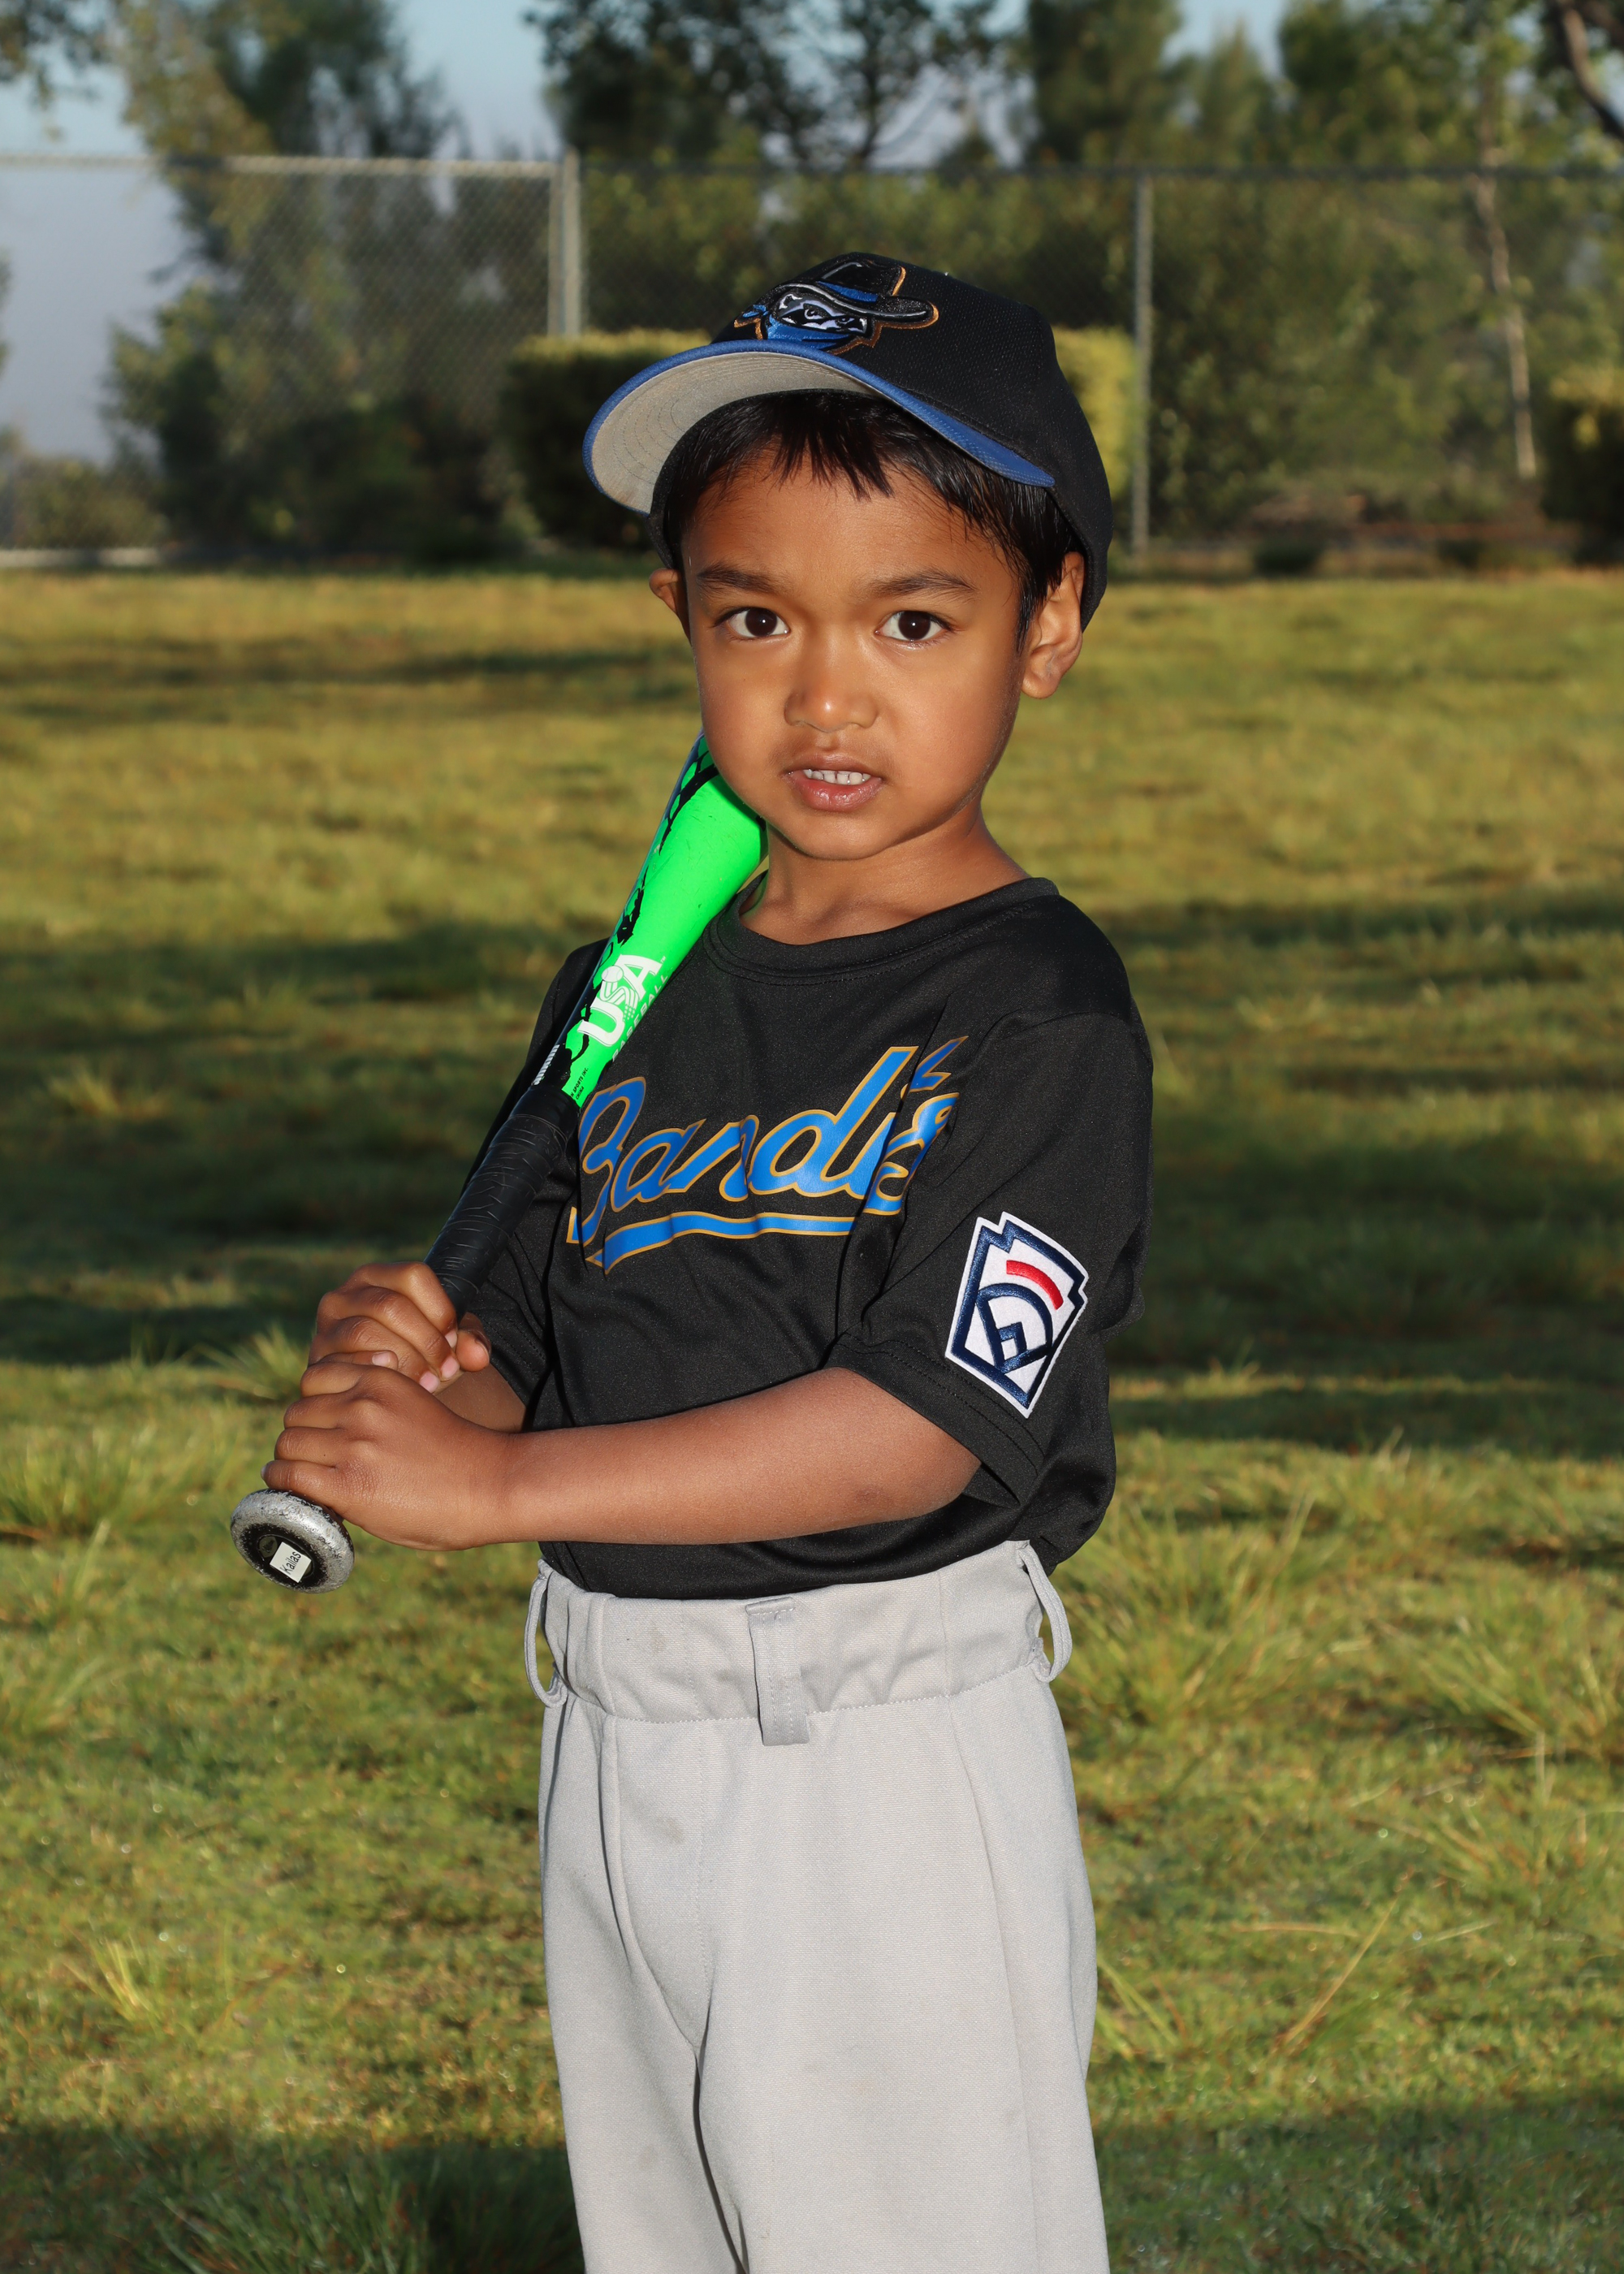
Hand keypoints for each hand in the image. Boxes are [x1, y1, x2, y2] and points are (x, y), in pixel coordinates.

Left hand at [264, 1361, 518, 1549]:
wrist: (490, 1485)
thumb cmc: (457, 1451)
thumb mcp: (415, 1403)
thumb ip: (377, 1403)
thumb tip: (339, 1418)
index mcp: (380, 1380)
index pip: (314, 1378)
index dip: (315, 1402)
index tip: (324, 1423)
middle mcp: (362, 1407)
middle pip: (296, 1413)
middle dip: (303, 1434)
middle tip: (315, 1456)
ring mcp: (353, 1445)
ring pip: (288, 1443)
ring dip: (291, 1460)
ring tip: (304, 1475)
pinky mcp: (348, 1486)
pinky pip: (289, 1476)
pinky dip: (285, 1484)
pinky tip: (293, 1491)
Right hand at [307, 1262, 492, 1395]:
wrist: (380, 1390)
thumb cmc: (420, 1356)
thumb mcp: (448, 1344)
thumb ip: (470, 1343)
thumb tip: (478, 1355)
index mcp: (377, 1277)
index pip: (413, 1275)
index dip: (440, 1309)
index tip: (454, 1340)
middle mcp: (345, 1294)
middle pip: (391, 1305)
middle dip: (425, 1340)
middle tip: (446, 1369)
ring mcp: (326, 1326)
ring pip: (365, 1331)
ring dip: (404, 1359)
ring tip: (429, 1382)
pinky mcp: (317, 1358)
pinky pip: (344, 1361)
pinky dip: (376, 1373)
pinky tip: (399, 1385)